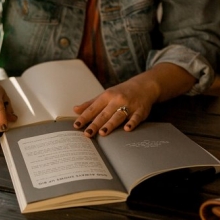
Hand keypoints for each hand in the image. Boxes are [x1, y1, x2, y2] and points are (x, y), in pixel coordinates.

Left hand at [73, 64, 195, 136]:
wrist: (144, 86)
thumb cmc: (121, 92)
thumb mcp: (105, 95)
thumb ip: (90, 104)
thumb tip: (75, 110)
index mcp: (107, 96)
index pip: (93, 108)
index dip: (84, 117)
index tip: (76, 125)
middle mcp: (117, 100)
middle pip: (104, 114)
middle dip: (95, 124)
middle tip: (87, 133)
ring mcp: (129, 105)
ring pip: (118, 116)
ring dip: (110, 124)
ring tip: (102, 133)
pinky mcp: (140, 110)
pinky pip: (136, 117)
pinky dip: (132, 123)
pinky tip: (127, 129)